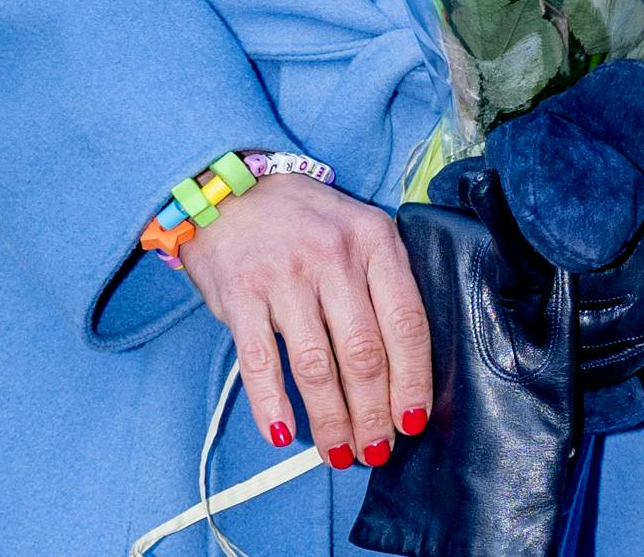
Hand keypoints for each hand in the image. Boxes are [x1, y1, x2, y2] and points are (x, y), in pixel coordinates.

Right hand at [180, 174, 433, 466]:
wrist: (230, 189)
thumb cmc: (306, 222)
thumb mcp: (360, 233)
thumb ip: (382, 285)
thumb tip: (402, 369)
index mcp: (376, 242)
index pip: (407, 324)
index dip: (413, 381)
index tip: (413, 421)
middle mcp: (334, 258)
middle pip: (364, 354)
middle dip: (373, 414)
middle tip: (376, 451)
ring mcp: (284, 277)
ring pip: (316, 366)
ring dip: (330, 420)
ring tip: (339, 453)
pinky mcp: (240, 296)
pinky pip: (259, 362)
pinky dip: (271, 405)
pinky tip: (283, 435)